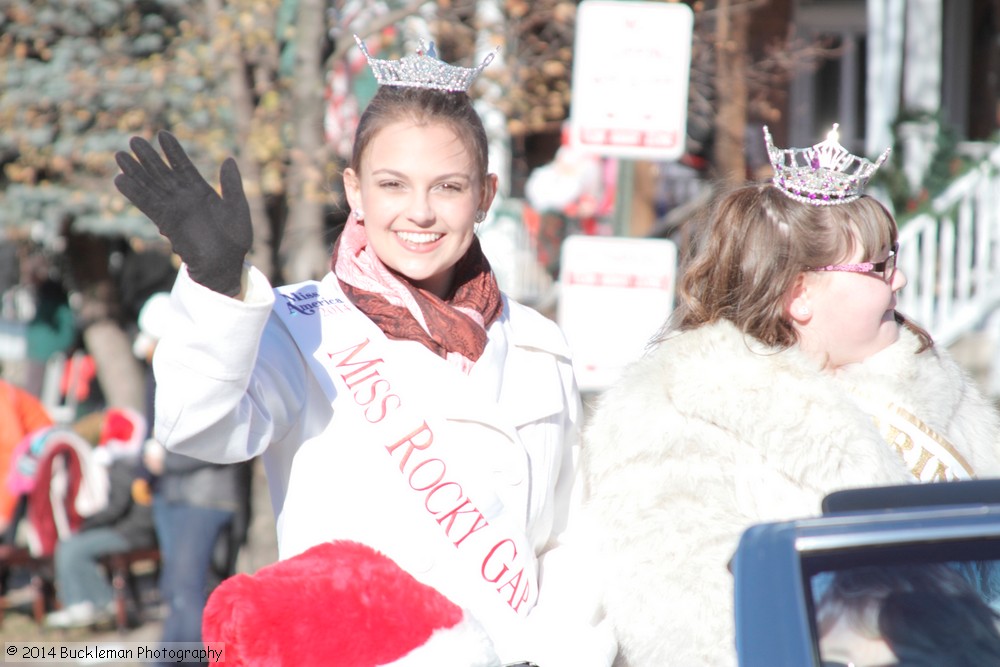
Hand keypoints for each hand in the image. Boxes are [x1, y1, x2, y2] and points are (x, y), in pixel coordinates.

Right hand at [114, 132, 251, 296]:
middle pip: (162, 172)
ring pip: (150, 185)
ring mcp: (173, 208)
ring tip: (119, 155)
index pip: (183, 166)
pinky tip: (119, 180)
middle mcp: (184, 198)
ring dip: (135, 171)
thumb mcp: (237, 207)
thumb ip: (232, 184)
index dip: (173, 151)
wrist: (224, 265)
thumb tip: (229, 159)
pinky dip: (134, 192)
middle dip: (148, 156)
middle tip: (134, 139)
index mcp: (201, 192)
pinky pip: (147, 203)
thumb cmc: (235, 240)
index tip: (163, 134)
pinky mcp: (165, 221)